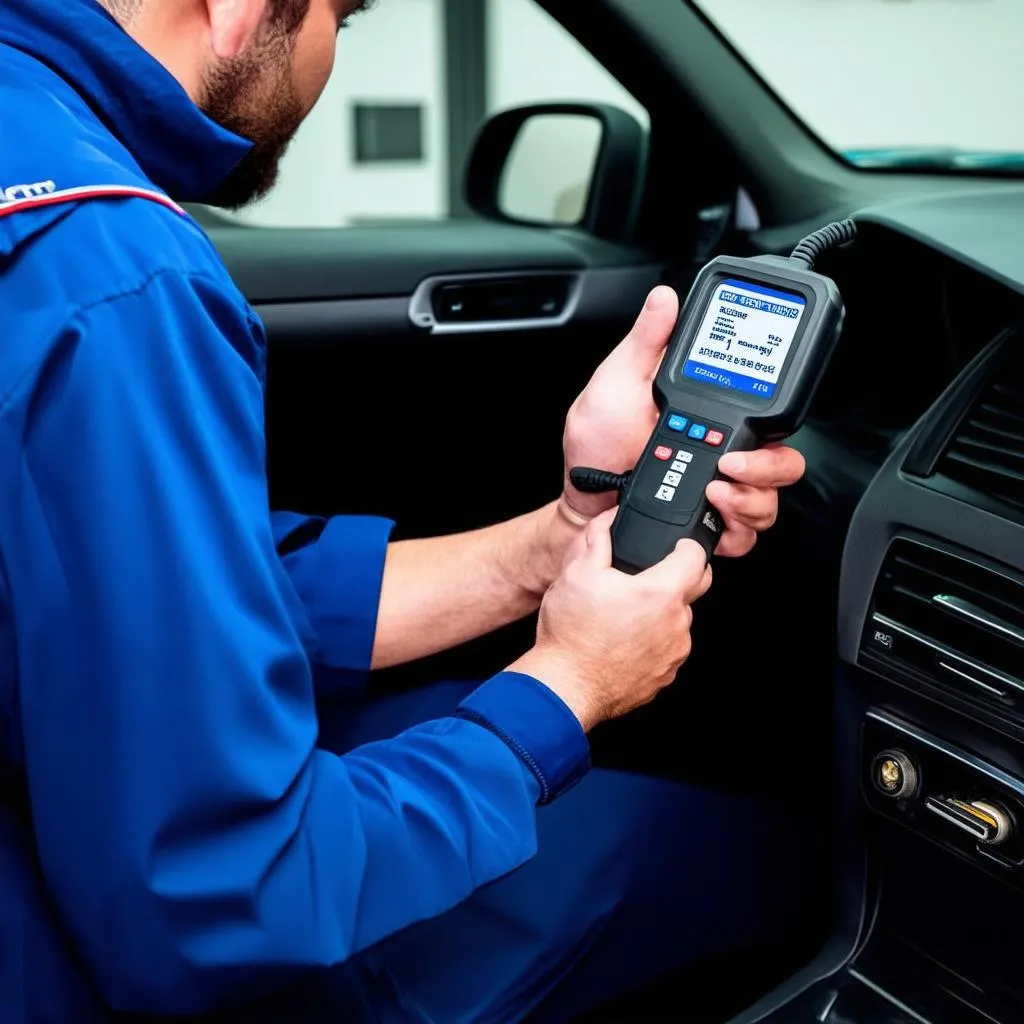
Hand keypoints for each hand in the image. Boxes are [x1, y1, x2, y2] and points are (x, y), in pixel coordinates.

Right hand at [508, 509, 711, 731]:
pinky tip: (625, 638)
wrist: (565, 686)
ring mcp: (673, 652)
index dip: (687, 543)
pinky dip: (654, 639)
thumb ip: (599, 539)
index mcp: (661, 592)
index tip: (676, 543)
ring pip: (679, 619)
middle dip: (681, 573)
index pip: (696, 556)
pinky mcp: (665, 674)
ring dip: (662, 610)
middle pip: (696, 586)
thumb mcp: (578, 573)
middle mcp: (676, 623)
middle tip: (651, 573)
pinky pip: (668, 646)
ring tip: (626, 612)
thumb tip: (608, 520)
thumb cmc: (572, 635)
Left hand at [560, 286, 806, 555]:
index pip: (764, 407)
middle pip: (782, 460)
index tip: (750, 412)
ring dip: (751, 497)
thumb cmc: (597, 441)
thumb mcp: (617, 382)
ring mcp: (721, 489)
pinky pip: (746, 533)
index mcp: (710, 414)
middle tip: (730, 462)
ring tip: (716, 488)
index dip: (772, 408)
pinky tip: (713, 513)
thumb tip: (664, 298)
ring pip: (770, 498)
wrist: (583, 495)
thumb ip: (646, 342)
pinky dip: (737, 527)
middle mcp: (724, 451)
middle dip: (767, 466)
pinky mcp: (711, 522)